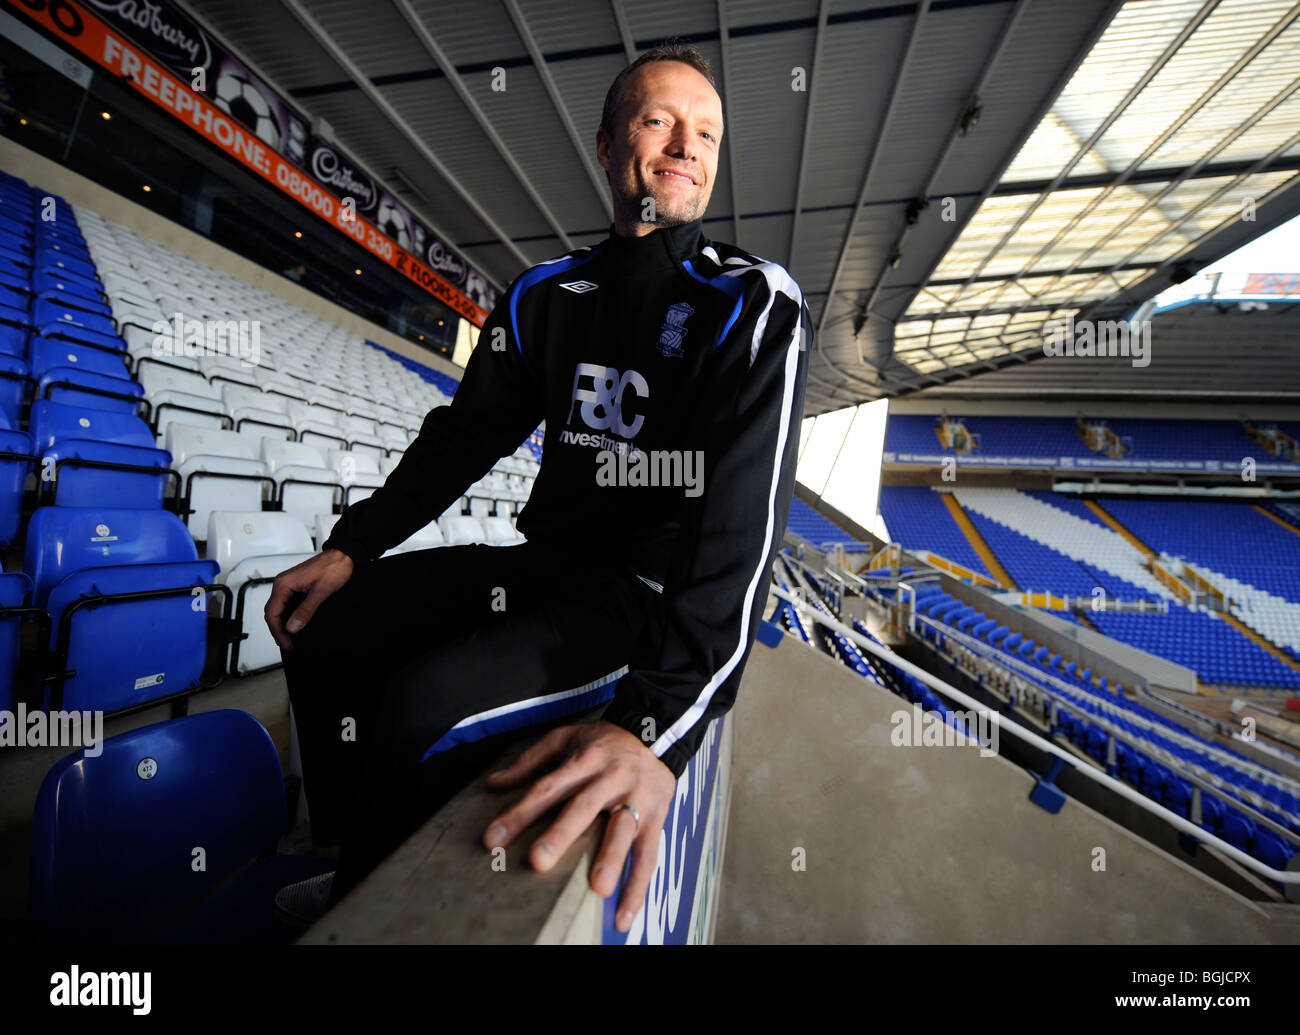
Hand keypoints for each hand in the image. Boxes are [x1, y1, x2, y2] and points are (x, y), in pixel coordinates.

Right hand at [265, 548, 353, 648]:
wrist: (343, 555)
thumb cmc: (333, 567)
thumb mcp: (320, 592)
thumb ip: (305, 610)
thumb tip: (292, 627)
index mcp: (284, 583)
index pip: (272, 612)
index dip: (278, 631)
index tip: (286, 643)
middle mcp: (283, 583)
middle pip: (273, 612)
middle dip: (278, 630)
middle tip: (288, 644)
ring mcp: (289, 584)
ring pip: (279, 609)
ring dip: (283, 624)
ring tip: (291, 638)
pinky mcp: (296, 586)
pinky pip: (287, 604)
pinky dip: (288, 616)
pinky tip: (295, 624)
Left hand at [481, 720, 675, 932]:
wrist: (656, 735)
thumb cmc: (604, 742)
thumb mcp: (566, 737)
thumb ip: (530, 760)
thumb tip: (493, 784)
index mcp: (585, 760)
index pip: (547, 787)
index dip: (520, 812)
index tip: (493, 839)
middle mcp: (611, 778)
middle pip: (584, 807)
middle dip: (561, 835)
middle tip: (538, 861)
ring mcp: (637, 798)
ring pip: (623, 830)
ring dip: (610, 859)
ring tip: (597, 889)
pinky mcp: (657, 817)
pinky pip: (648, 855)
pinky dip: (638, 887)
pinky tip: (623, 916)